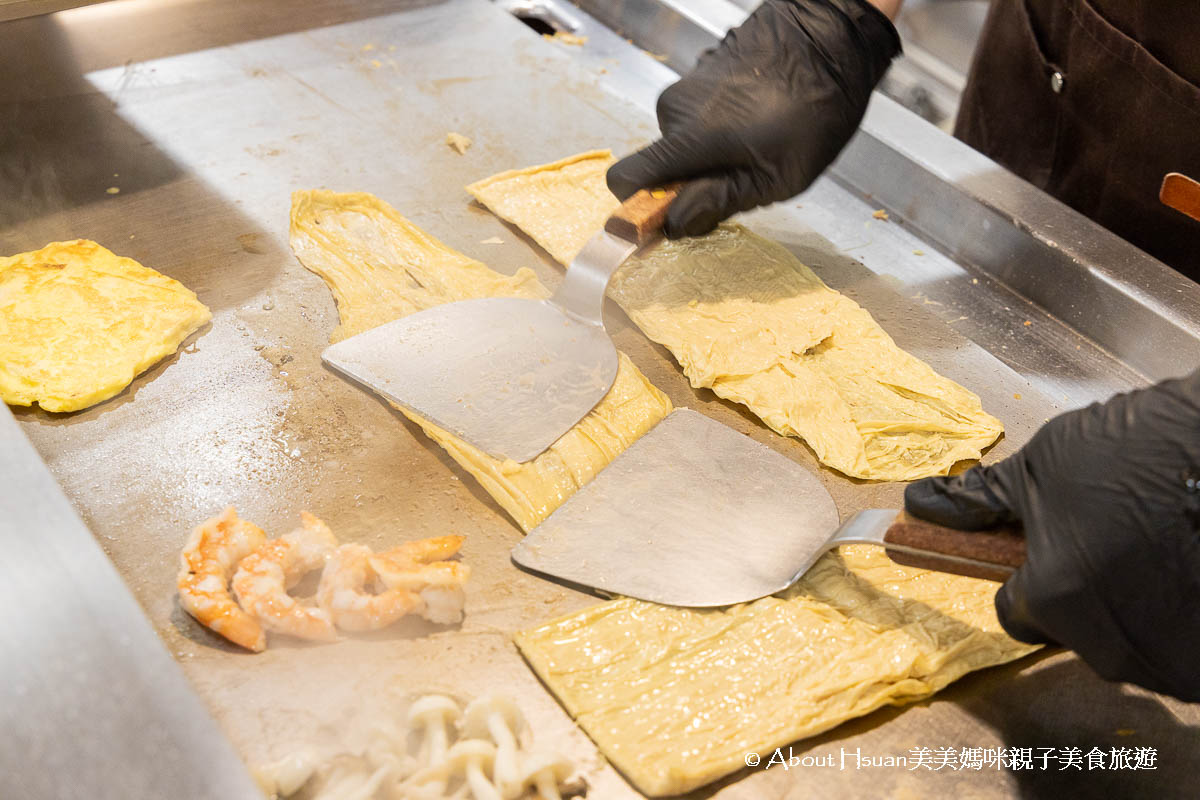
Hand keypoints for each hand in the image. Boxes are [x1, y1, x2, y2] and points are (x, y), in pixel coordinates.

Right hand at [606, 0, 899, 237]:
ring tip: (758, 146)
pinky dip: (717, 133)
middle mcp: (675, 110)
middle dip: (692, 182)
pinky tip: (756, 124)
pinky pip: (694, 120)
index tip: (666, 218)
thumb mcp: (777, 176)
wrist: (830, 37)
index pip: (626, 178)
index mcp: (688, 138)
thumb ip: (719, 202)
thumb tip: (674, 224)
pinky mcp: (698, 78)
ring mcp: (686, 89)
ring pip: (681, 144)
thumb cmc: (813, 109)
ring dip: (709, 156)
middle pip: (661, 166)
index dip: (637, 206)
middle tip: (743, 177)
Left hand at [905, 370, 1199, 701]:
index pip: (1012, 611)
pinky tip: (1175, 564)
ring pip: (1123, 640)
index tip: (1044, 548)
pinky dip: (1169, 612)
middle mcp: (1110, 648)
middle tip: (1102, 538)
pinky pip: (1171, 644)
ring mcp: (1168, 659)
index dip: (1022, 575)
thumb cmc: (1131, 453)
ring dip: (1125, 604)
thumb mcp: (1038, 470)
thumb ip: (976, 501)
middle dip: (1076, 590)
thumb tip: (918, 503)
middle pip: (1070, 629)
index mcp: (1054, 602)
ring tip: (1145, 546)